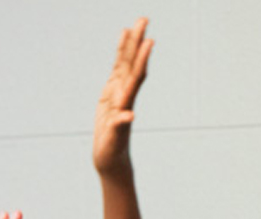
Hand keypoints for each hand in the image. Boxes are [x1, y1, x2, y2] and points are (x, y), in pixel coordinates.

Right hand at [93, 18, 152, 176]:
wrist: (112, 158)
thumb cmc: (113, 151)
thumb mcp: (114, 140)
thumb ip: (120, 127)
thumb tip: (129, 116)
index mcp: (126, 103)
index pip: (136, 77)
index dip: (141, 59)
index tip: (149, 41)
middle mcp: (125, 94)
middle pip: (132, 64)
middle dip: (137, 42)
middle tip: (144, 19)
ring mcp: (119, 92)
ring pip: (125, 63)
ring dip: (131, 43)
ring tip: (136, 22)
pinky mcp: (111, 94)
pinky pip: (117, 68)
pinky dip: (120, 53)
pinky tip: (123, 38)